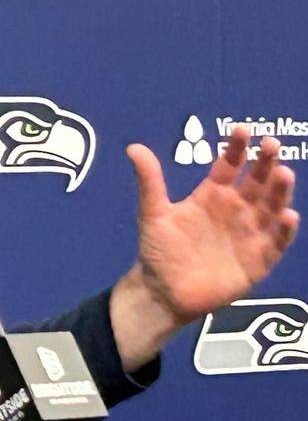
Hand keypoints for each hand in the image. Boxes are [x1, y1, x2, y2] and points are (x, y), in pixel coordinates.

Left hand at [126, 124, 298, 326]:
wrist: (164, 291)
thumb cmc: (159, 249)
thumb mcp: (153, 213)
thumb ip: (149, 181)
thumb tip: (133, 147)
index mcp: (211, 195)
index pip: (229, 166)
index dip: (236, 148)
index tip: (242, 129)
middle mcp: (235, 210)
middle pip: (256, 182)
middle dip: (265, 163)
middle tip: (271, 143)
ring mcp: (249, 234)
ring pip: (270, 208)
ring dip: (278, 192)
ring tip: (283, 173)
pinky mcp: (258, 261)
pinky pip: (275, 243)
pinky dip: (283, 231)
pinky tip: (287, 216)